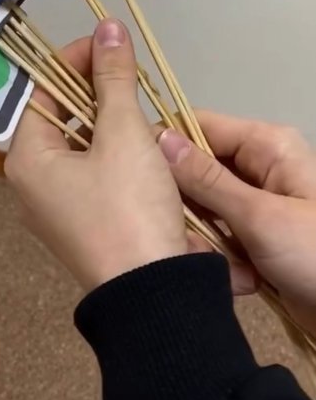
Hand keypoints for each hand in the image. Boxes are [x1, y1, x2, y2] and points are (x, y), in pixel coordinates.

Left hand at [5, 18, 187, 292]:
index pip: (44, 90)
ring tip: (143, 104)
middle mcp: (33, 185)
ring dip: (111, 121)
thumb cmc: (128, 208)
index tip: (110, 42)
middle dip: (97, 90)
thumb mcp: (124, 135)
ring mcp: (59, 210)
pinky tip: (147, 146)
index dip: (75, 60)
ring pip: (82, 146)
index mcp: (26, 159)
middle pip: (62, 118)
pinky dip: (117, 153)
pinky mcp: (87, 228)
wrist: (154, 298)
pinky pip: (96, 175)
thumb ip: (115, 78)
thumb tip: (108, 26)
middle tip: (130, 71)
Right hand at [159, 113, 315, 335]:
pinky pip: (221, 234)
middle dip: (183, 201)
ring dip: (200, 234)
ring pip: (205, 206)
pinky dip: (217, 254)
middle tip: (166, 229)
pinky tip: (219, 273)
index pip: (200, 126)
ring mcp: (260, 203)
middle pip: (199, 168)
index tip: (134, 172)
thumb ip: (207, 180)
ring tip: (199, 257)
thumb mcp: (259, 216)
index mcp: (266, 145)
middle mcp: (260, 166)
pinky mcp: (259, 236)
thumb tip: (160, 138)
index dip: (165, 144)